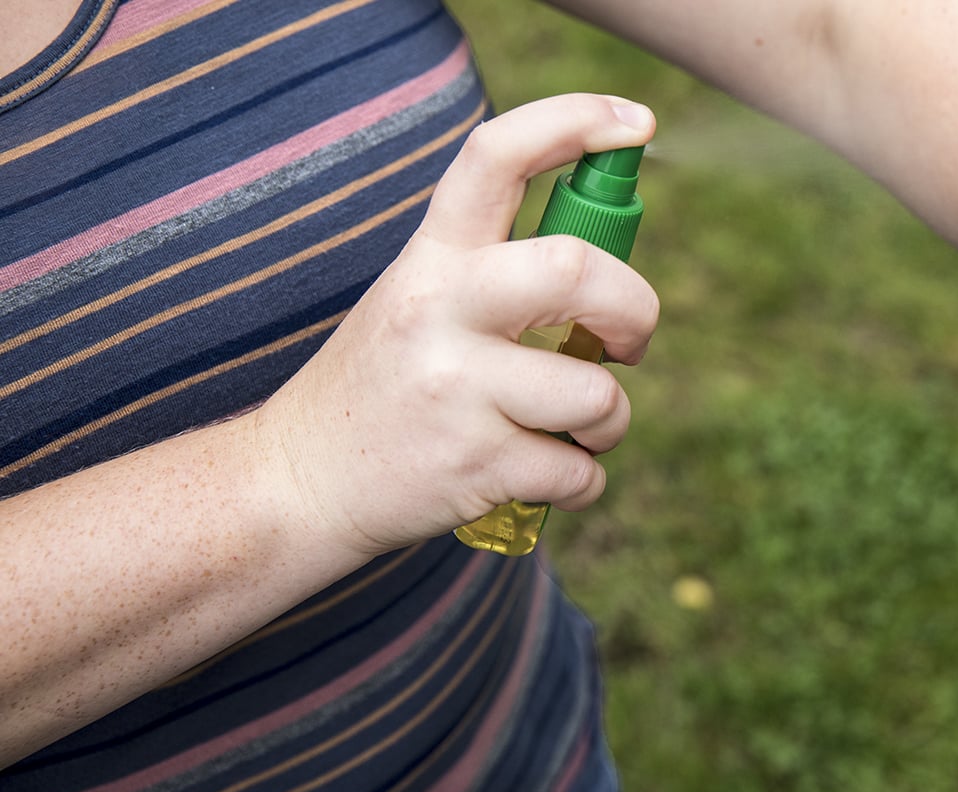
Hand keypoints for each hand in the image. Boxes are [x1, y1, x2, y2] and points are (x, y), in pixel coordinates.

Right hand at [249, 94, 659, 555]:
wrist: (300, 484)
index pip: (497, 156)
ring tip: (576, 429)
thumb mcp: (419, 300)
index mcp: (432, 258)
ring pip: (597, 395)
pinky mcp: (475, 466)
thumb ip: (498, 271)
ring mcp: (456, 391)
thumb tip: (609, 264)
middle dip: (636, 308)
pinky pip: (581, 472)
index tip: (637, 123)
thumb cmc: (388, 384)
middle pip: (575, 270)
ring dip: (610, 421)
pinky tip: (545, 473)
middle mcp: (440, 311)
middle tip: (629, 340)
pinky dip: (585, 482)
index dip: (576, 121)